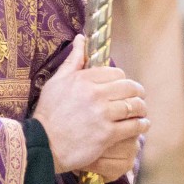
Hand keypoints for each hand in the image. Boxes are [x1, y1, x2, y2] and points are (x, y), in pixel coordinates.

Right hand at [31, 35, 148, 180]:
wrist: (42, 144)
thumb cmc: (48, 113)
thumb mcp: (55, 82)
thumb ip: (72, 61)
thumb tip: (81, 39)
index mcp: (83, 79)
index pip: (116, 73)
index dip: (123, 80)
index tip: (122, 88)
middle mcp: (95, 94)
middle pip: (130, 87)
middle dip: (137, 93)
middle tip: (137, 98)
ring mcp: (102, 114)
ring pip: (135, 106)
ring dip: (141, 109)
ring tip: (141, 112)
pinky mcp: (107, 134)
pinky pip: (134, 125)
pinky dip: (142, 124)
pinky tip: (142, 125)